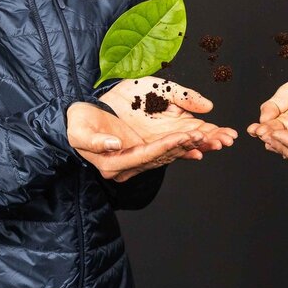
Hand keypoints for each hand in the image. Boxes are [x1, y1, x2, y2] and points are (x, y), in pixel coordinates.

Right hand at [65, 101, 202, 181]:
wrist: (78, 120)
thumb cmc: (78, 124)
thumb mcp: (80, 130)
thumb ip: (95, 141)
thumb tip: (115, 144)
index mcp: (113, 163)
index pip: (146, 155)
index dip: (167, 146)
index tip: (185, 136)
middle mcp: (127, 167)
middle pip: (161, 158)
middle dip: (185, 147)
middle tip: (206, 136)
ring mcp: (135, 161)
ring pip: (167, 155)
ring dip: (188, 147)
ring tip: (209, 138)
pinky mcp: (141, 153)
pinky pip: (165, 151)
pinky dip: (183, 146)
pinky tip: (199, 141)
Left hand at [101, 77, 236, 153]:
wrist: (93, 104)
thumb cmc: (126, 96)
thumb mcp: (160, 89)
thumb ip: (183, 96)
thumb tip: (209, 107)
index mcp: (170, 127)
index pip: (196, 133)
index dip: (212, 134)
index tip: (228, 135)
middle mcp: (160, 141)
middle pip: (188, 144)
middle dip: (207, 142)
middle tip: (224, 141)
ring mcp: (145, 150)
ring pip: (171, 151)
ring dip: (190, 146)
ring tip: (207, 142)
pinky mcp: (126, 155)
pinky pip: (146, 155)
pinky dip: (164, 152)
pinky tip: (185, 151)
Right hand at [246, 71, 287, 140]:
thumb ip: (278, 102)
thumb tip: (263, 116)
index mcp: (286, 120)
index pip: (271, 128)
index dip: (263, 129)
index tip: (256, 129)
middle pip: (281, 140)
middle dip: (271, 138)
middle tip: (264, 135)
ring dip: (285, 145)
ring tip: (275, 140)